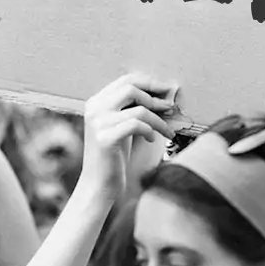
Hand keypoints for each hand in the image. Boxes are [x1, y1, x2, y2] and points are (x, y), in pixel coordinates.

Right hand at [81, 73, 177, 199]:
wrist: (99, 185)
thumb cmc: (114, 156)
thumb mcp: (122, 126)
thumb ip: (133, 109)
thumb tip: (163, 96)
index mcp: (96, 102)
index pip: (125, 80)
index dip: (149, 83)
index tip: (167, 91)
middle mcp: (94, 108)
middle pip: (131, 88)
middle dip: (155, 98)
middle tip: (169, 108)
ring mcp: (98, 123)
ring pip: (138, 109)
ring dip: (158, 120)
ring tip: (166, 131)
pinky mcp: (105, 138)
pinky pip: (137, 124)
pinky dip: (150, 130)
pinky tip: (151, 139)